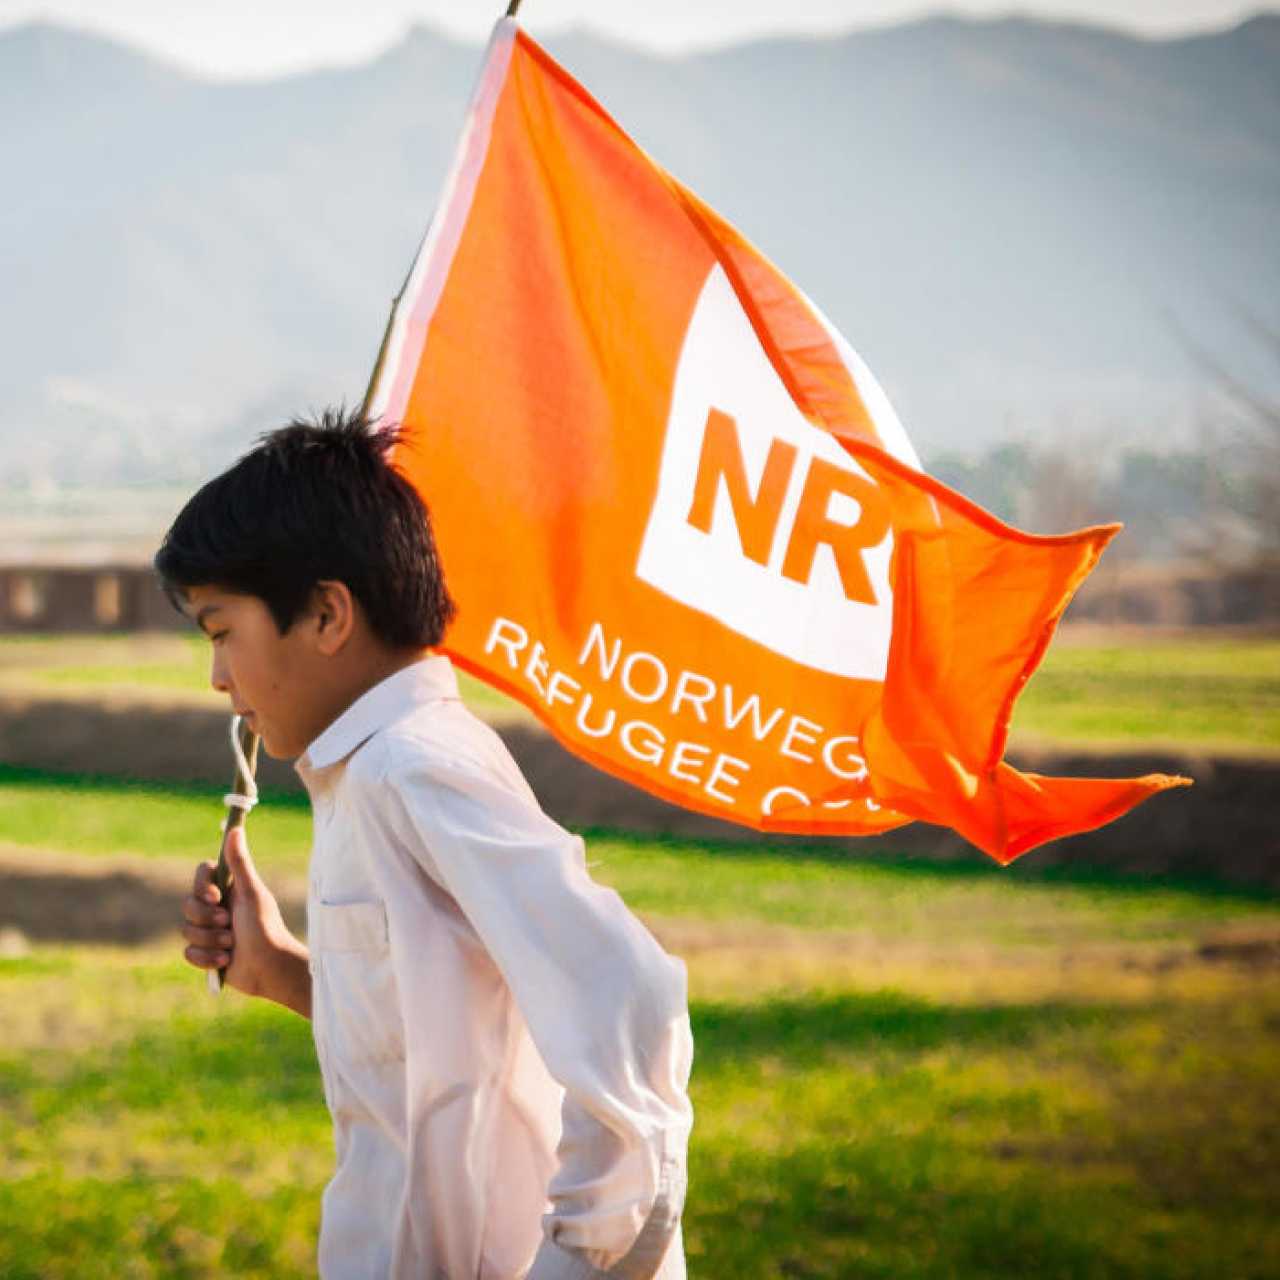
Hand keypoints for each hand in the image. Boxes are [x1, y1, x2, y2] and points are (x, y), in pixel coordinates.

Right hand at [181, 827, 305, 1006]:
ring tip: (232, 945)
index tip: (215, 897)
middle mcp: (216, 907)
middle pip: (188, 905)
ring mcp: (209, 931)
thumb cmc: (266, 927)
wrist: (270, 968)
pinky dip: (206, 958)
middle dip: (206, 919)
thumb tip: (235, 829)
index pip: (201, 875)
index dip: (202, 887)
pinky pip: (188, 952)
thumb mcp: (252, 893)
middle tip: (228, 923)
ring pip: (186, 930)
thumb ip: (240, 863)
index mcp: (228, 889)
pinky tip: (226, 960)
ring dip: (210, 940)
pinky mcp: (205, 953)